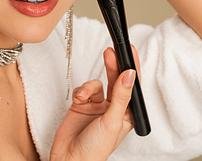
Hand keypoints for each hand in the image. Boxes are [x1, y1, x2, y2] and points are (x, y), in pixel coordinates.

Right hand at [50, 46, 139, 160]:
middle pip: (115, 80)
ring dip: (90, 86)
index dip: (132, 68)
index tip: (131, 51)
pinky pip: (83, 89)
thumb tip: (130, 75)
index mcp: (126, 115)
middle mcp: (113, 109)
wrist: (69, 159)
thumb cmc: (95, 150)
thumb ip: (121, 97)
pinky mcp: (81, 105)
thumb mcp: (112, 121)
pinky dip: (80, 91)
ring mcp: (97, 107)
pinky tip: (78, 99)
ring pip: (97, 84)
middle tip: (110, 52)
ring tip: (84, 95)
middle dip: (112, 66)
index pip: (132, 87)